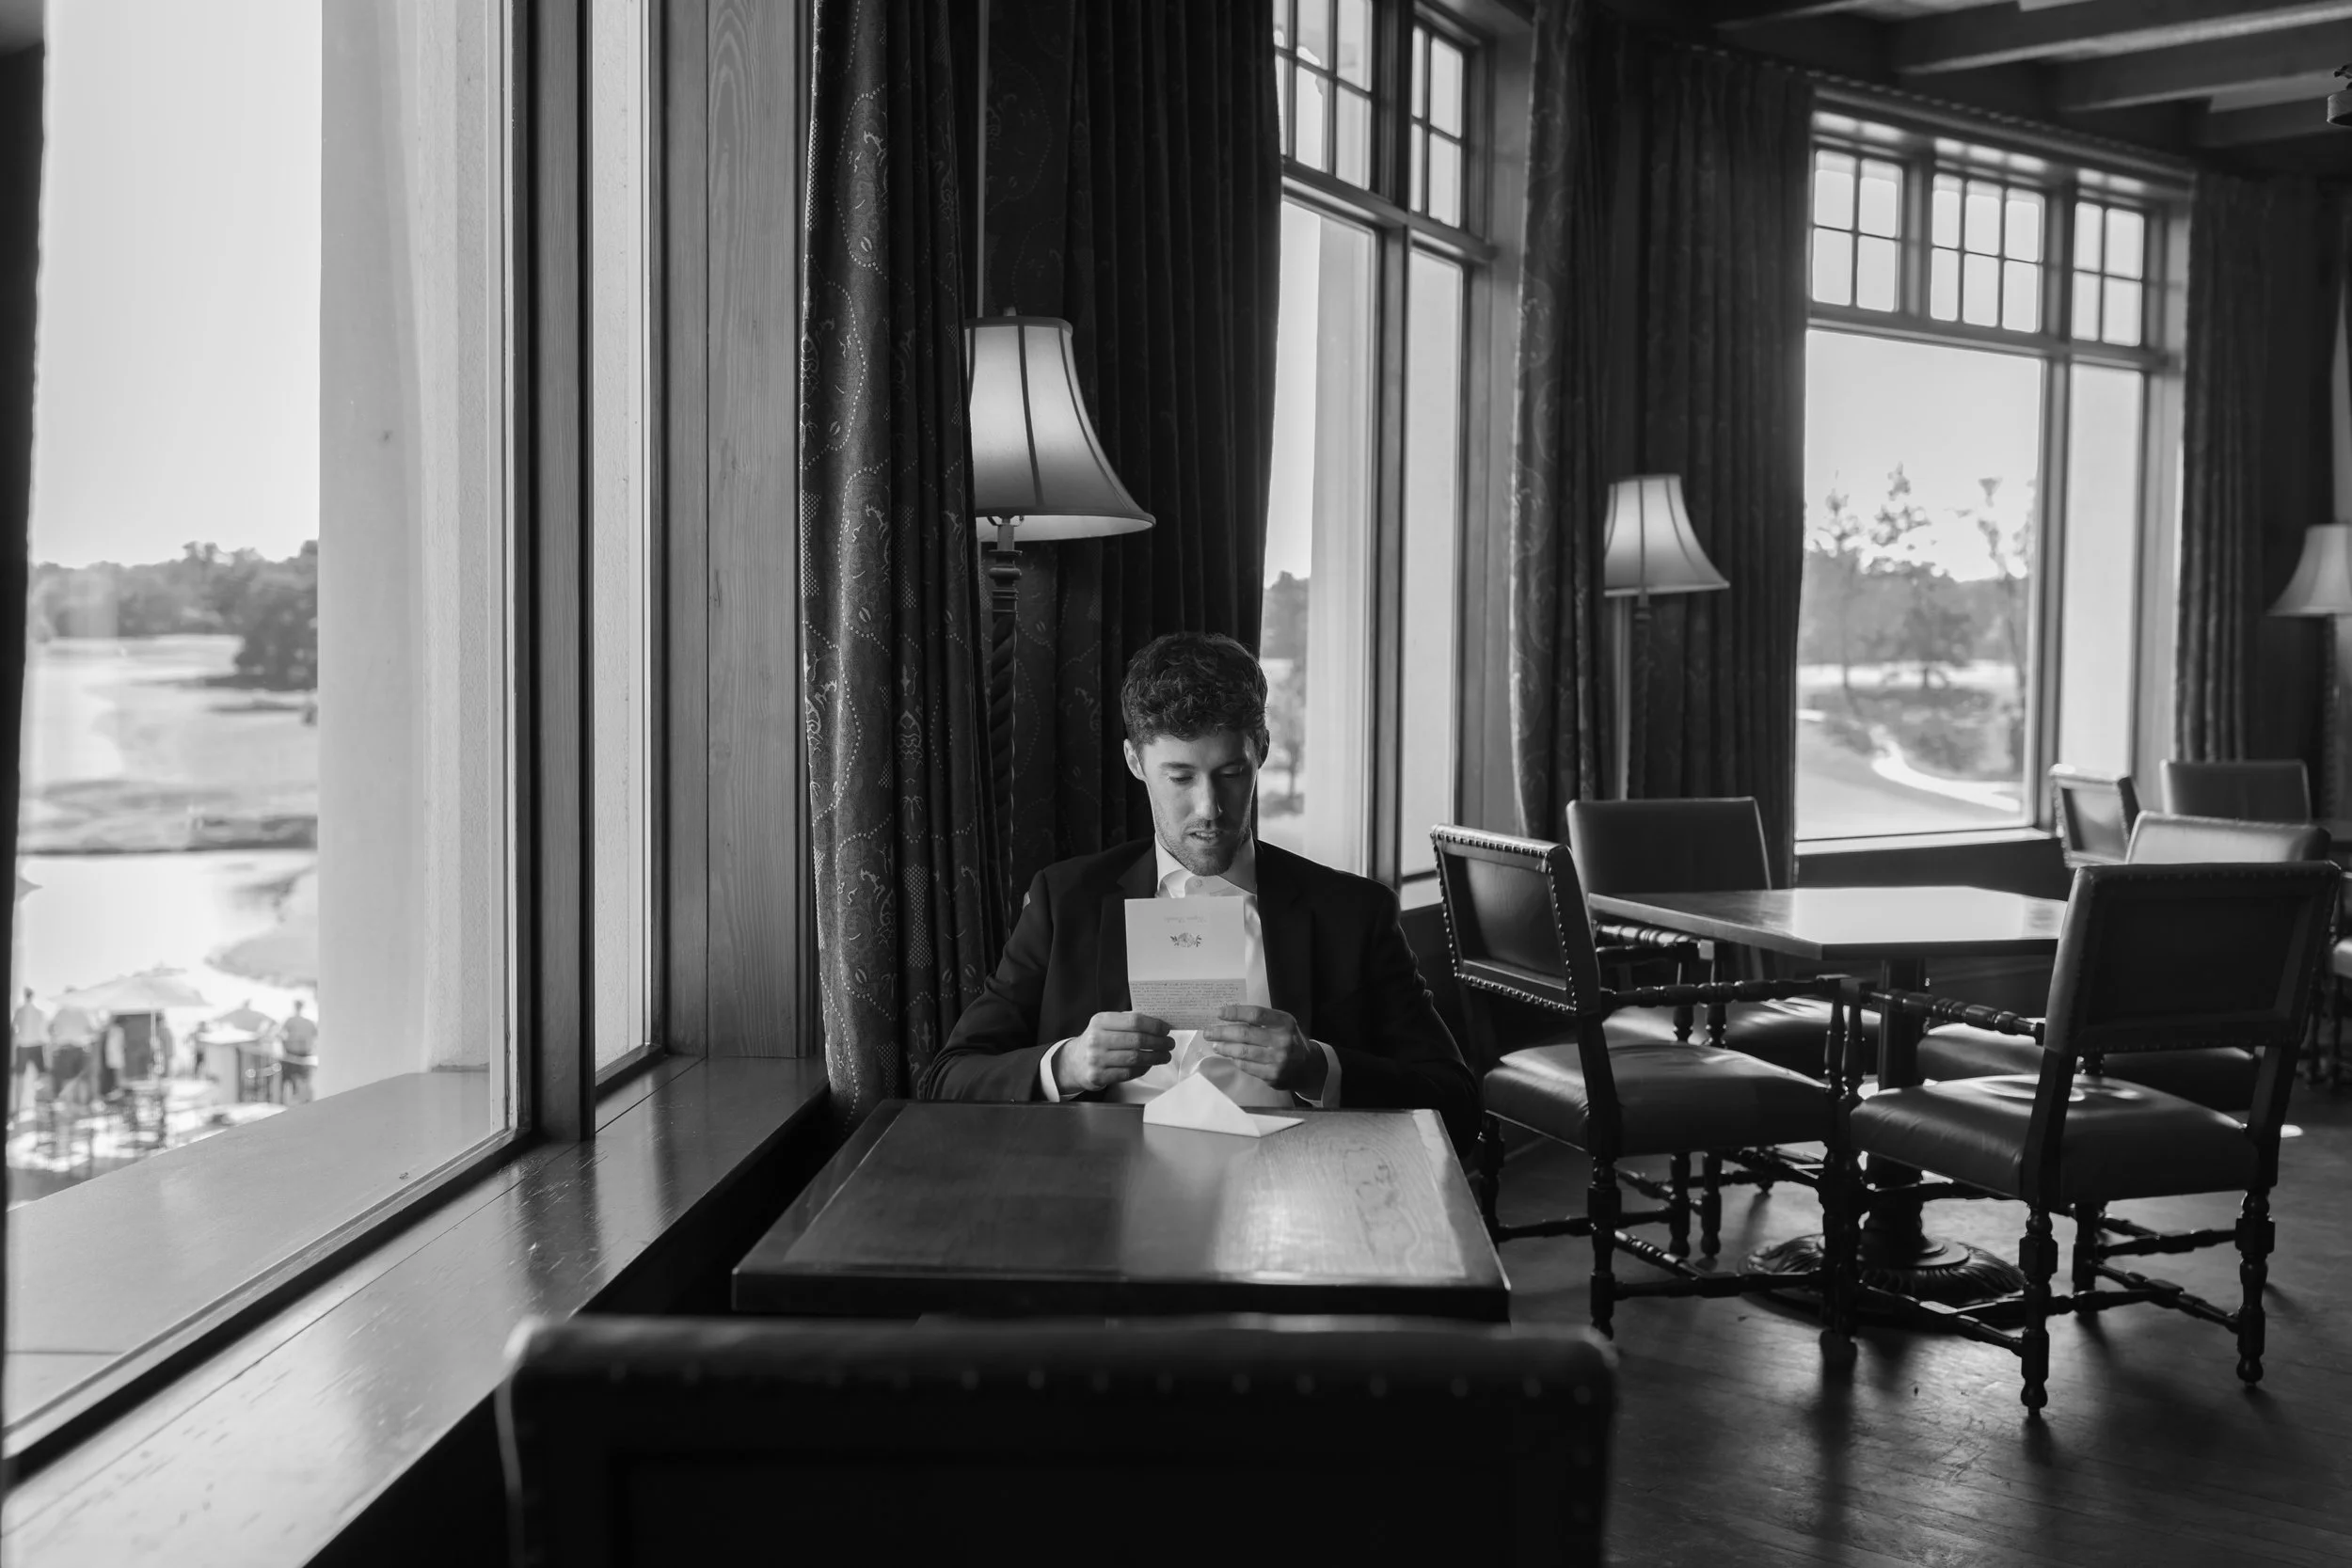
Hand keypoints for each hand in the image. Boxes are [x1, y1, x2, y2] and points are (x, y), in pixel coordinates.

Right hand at [1054, 1012, 1174, 1095]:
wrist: (1074, 1062)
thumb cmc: (1097, 1041)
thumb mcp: (1106, 1024)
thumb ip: (1128, 1021)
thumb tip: (1158, 1022)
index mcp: (1100, 1021)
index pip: (1134, 1021)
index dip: (1154, 1025)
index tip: (1166, 1029)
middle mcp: (1096, 1039)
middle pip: (1137, 1040)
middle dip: (1158, 1042)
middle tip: (1169, 1043)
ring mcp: (1096, 1059)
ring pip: (1135, 1058)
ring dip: (1155, 1057)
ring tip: (1165, 1055)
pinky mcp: (1098, 1076)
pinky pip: (1128, 1072)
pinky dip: (1143, 1068)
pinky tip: (1150, 1064)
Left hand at [1203, 1005, 1324, 1096]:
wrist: (1308, 1067)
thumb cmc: (1289, 1040)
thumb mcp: (1282, 1024)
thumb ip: (1262, 1021)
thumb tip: (1229, 1018)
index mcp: (1284, 1022)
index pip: (1256, 1014)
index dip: (1235, 1012)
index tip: (1219, 1013)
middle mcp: (1282, 1040)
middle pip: (1245, 1033)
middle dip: (1222, 1032)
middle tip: (1208, 1032)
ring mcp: (1277, 1059)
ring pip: (1243, 1052)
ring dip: (1225, 1048)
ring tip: (1215, 1045)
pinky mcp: (1272, 1075)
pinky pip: (1247, 1066)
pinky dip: (1235, 1060)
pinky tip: (1230, 1056)